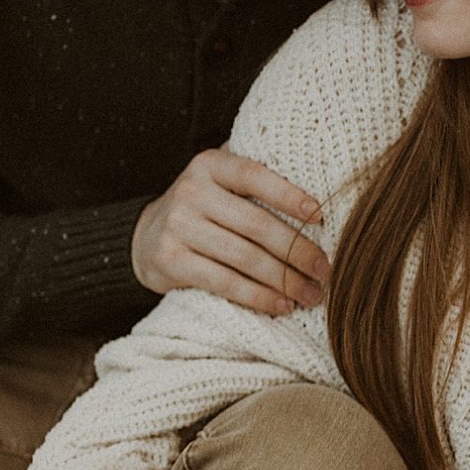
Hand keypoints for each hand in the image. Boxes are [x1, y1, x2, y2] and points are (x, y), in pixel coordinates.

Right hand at [132, 146, 329, 316]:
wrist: (145, 237)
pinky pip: (225, 282)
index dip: (290, 196)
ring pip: (244, 257)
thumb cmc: (203, 210)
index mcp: (210, 165)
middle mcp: (191, 191)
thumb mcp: (220, 183)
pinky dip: (258, 296)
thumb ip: (255, 180)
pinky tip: (282, 304)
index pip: (255, 176)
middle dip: (297, 250)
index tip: (320, 217)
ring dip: (284, 280)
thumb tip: (321, 192)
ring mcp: (178, 226)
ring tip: (311, 294)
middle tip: (324, 270)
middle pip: (256, 224)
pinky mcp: (171, 260)